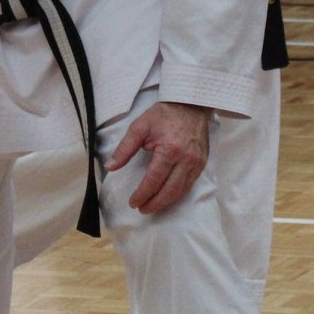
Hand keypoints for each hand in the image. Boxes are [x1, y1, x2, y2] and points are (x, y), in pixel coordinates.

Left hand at [106, 101, 210, 215]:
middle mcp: (185, 159)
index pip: (154, 180)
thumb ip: (125, 149)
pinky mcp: (202, 163)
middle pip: (169, 190)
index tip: (133, 202)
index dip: (142, 194)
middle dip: (154, 203)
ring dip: (166, 202)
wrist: (191, 104)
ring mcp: (196, 162)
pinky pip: (189, 184)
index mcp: (169, 150)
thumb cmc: (164, 114)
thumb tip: (111, 167)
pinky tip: (167, 196)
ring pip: (181, 191)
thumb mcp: (140, 127)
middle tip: (142, 209)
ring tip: (152, 206)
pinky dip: (177, 194)